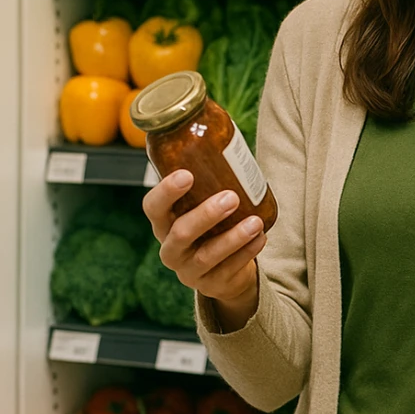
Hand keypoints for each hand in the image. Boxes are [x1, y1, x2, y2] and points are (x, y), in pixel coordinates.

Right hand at [142, 170, 263, 326]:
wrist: (224, 271)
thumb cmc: (214, 226)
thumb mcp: (203, 205)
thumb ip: (208, 178)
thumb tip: (224, 127)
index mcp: (163, 224)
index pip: (153, 207)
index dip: (166, 192)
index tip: (186, 174)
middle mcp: (171, 249)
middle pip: (180, 233)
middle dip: (205, 215)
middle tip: (230, 197)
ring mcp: (189, 271)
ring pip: (207, 255)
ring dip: (233, 237)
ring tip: (255, 221)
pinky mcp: (212, 285)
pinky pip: (229, 270)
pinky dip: (247, 253)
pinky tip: (261, 237)